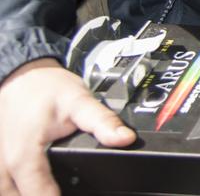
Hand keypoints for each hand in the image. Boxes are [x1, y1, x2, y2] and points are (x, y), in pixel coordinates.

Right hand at [0, 58, 134, 194]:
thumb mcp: (79, 101)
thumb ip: (102, 122)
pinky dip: (17, 188)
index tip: (80, 194)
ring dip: (26, 194)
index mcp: (23, 155)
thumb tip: (124, 138)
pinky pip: (3, 185)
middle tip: (67, 190)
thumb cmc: (46, 88)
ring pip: (7, 194)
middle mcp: (3, 165)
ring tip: (51, 188)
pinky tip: (33, 185)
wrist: (23, 77)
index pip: (39, 195)